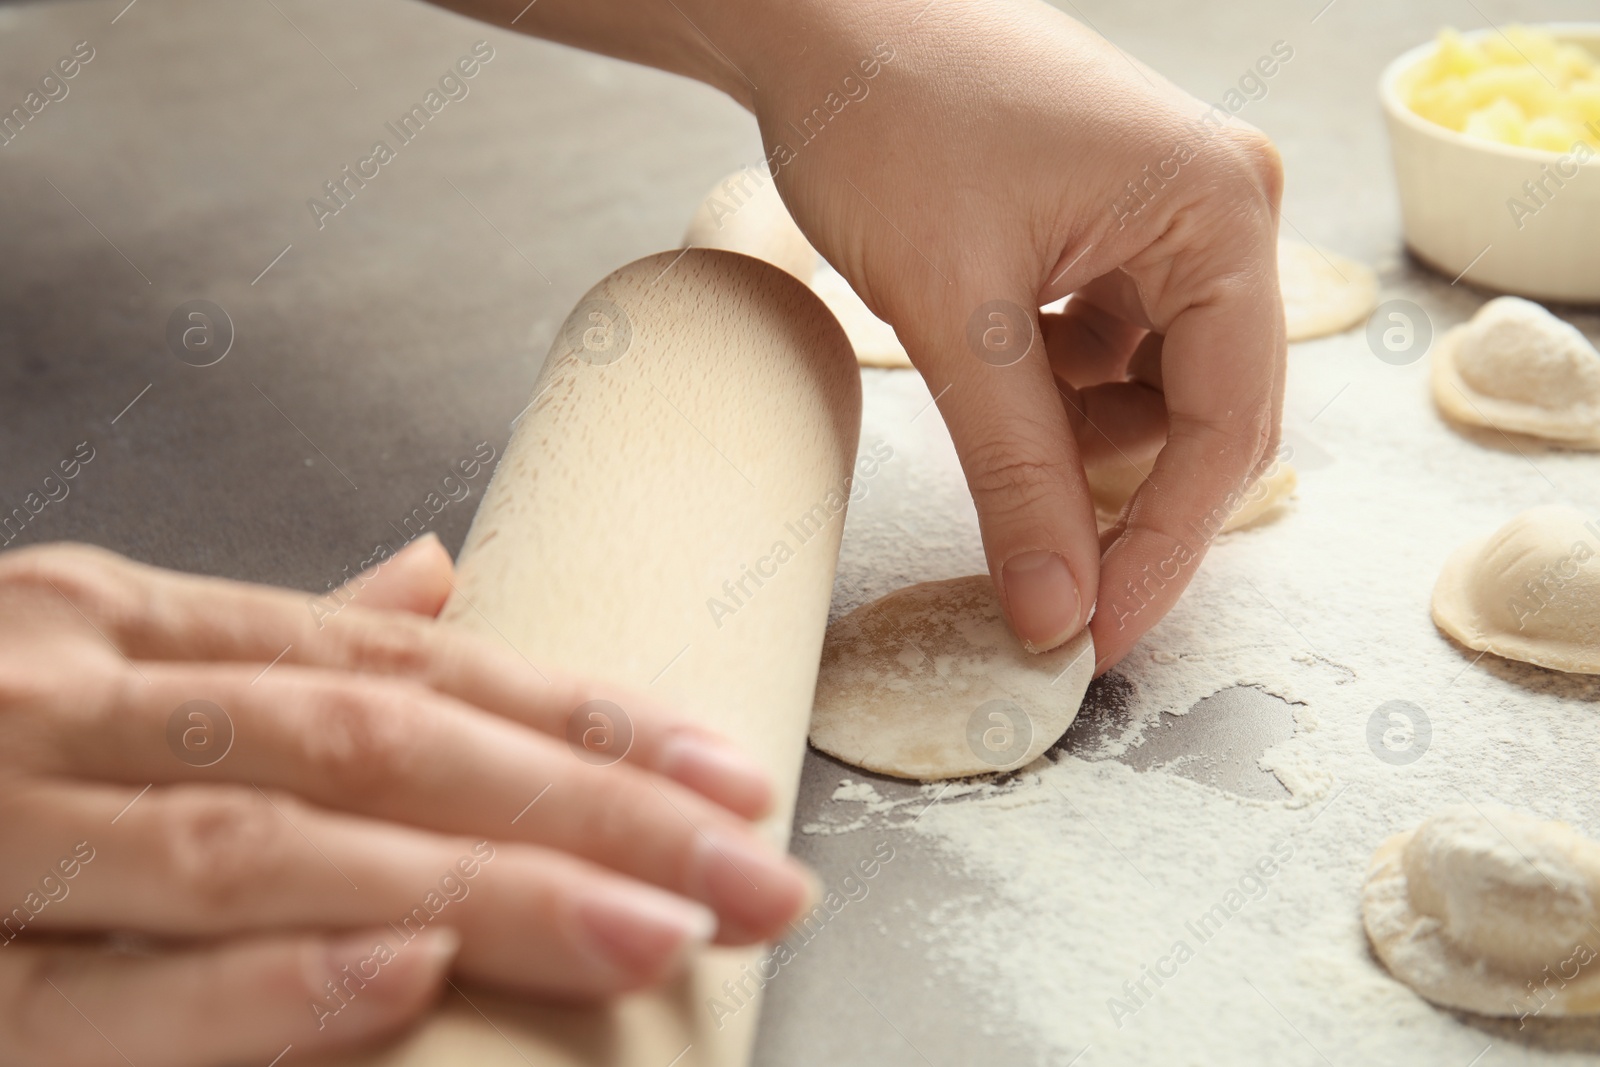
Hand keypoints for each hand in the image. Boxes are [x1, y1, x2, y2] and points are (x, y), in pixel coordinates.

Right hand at [0, 537, 810, 1065]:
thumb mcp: (84, 652)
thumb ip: (263, 639)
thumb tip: (436, 581)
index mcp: (128, 625)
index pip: (403, 664)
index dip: (576, 715)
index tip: (725, 767)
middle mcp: (69, 700)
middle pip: (376, 744)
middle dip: (585, 808)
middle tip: (757, 866)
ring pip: (266, 846)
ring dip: (478, 886)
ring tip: (652, 924)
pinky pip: (95, 993)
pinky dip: (251, 984)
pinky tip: (398, 971)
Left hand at [738, 0, 1286, 668]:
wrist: (818, 12)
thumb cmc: (885, 116)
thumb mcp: (956, 315)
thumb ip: (1017, 473)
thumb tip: (1058, 612)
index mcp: (1218, 211)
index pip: (1229, 424)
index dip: (1166, 547)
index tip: (1098, 636)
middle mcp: (1222, 206)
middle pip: (1210, 411)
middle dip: (1127, 503)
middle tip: (1054, 590)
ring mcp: (1171, 212)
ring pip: (1158, 387)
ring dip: (1086, 443)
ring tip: (1001, 434)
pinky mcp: (1118, 223)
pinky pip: (1116, 345)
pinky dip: (1061, 390)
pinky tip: (999, 372)